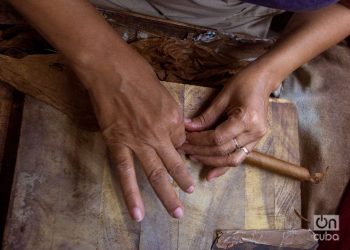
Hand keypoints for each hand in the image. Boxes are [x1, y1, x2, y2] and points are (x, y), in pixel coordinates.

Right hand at [74, 43, 194, 221]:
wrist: (109, 68)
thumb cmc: (137, 72)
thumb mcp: (163, 91)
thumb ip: (169, 114)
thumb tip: (171, 130)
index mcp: (173, 118)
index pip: (180, 141)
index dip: (178, 147)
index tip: (176, 151)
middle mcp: (160, 134)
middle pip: (175, 163)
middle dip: (184, 182)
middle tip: (190, 195)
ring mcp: (139, 142)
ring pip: (156, 174)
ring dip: (167, 196)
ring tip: (176, 213)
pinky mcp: (118, 145)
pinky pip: (125, 173)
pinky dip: (131, 194)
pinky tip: (137, 212)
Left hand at [181, 66, 275, 181]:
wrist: (264, 80)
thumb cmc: (243, 82)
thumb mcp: (222, 96)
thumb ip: (206, 116)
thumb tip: (188, 128)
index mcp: (246, 119)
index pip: (217, 138)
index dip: (198, 141)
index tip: (183, 138)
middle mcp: (254, 133)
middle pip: (223, 150)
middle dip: (200, 152)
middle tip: (183, 149)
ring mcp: (257, 139)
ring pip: (231, 159)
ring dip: (211, 161)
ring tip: (193, 158)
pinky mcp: (256, 141)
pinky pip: (238, 157)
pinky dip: (224, 166)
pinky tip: (211, 174)